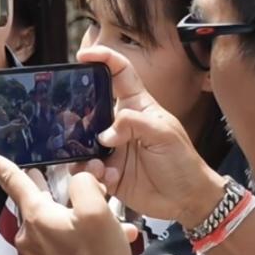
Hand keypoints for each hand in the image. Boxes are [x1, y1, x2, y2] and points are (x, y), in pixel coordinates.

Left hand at [0, 142, 136, 254]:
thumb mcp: (98, 213)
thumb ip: (84, 185)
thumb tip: (79, 180)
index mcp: (35, 215)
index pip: (10, 178)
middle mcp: (28, 232)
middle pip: (36, 197)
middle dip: (53, 185)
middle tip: (66, 175)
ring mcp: (36, 252)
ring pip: (56, 220)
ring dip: (79, 214)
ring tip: (110, 214)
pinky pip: (62, 240)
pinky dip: (82, 235)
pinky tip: (114, 237)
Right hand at [77, 46, 225, 227]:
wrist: (186, 200)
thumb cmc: (182, 162)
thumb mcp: (165, 134)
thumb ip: (134, 124)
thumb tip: (104, 134)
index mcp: (136, 106)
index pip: (118, 73)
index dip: (102, 59)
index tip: (83, 55)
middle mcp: (119, 124)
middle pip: (89, 105)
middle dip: (76, 110)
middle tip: (68, 118)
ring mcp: (110, 147)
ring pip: (81, 139)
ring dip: (81, 149)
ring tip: (97, 162)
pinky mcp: (105, 171)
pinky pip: (85, 168)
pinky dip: (91, 173)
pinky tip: (108, 178)